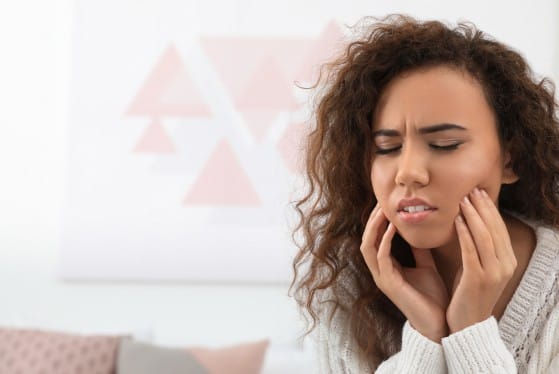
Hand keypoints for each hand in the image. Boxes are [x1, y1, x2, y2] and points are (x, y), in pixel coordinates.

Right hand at [360, 204, 449, 342]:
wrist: (439, 323)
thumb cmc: (432, 297)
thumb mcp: (426, 266)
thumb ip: (419, 250)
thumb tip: (420, 230)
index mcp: (387, 267)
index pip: (375, 239)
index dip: (378, 221)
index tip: (387, 203)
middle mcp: (380, 271)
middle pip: (366, 239)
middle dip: (372, 220)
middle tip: (382, 201)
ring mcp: (382, 278)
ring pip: (368, 246)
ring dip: (374, 227)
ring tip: (383, 211)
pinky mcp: (389, 284)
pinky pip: (381, 257)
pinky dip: (385, 240)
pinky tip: (394, 228)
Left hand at [446, 188, 517, 332]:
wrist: (467, 325)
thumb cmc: (468, 293)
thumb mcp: (478, 267)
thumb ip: (478, 247)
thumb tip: (468, 221)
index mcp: (507, 261)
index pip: (499, 228)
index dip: (489, 209)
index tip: (478, 192)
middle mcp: (505, 265)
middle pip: (494, 229)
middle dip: (482, 207)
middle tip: (471, 189)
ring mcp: (493, 273)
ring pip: (484, 236)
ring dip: (473, 215)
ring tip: (463, 199)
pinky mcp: (478, 279)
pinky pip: (471, 250)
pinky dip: (465, 233)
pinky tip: (456, 220)